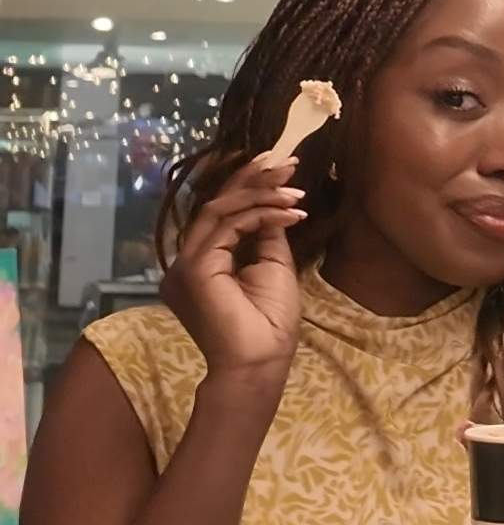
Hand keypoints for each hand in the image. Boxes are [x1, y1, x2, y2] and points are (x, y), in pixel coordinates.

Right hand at [160, 153, 306, 397]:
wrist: (260, 363)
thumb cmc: (269, 324)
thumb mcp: (272, 267)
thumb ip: (265, 234)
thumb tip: (272, 202)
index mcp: (201, 263)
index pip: (220, 213)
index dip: (248, 185)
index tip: (280, 167)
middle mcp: (186, 260)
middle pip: (215, 204)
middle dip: (252, 179)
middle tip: (286, 161)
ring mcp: (186, 264)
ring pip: (219, 209)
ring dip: (261, 194)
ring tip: (295, 191)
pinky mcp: (195, 268)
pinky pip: (228, 225)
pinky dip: (260, 213)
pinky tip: (290, 212)